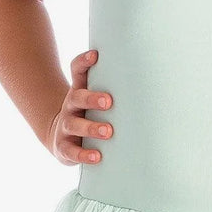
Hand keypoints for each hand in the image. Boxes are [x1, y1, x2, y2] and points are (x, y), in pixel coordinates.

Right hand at [48, 48, 112, 166]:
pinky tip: (97, 156)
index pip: (77, 71)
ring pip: (74, 125)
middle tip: (109, 101)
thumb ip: (114, 89)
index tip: (96, 55)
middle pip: (76, 97)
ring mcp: (65, 127)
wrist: (61, 138)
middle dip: (92, 99)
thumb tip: (150, 79)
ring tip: (108, 131)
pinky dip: (84, 155)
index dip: (84, 62)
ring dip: (91, 127)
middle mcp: (70, 107)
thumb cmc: (88, 115)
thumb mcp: (95, 100)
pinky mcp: (63, 147)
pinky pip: (72, 151)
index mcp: (79, 91)